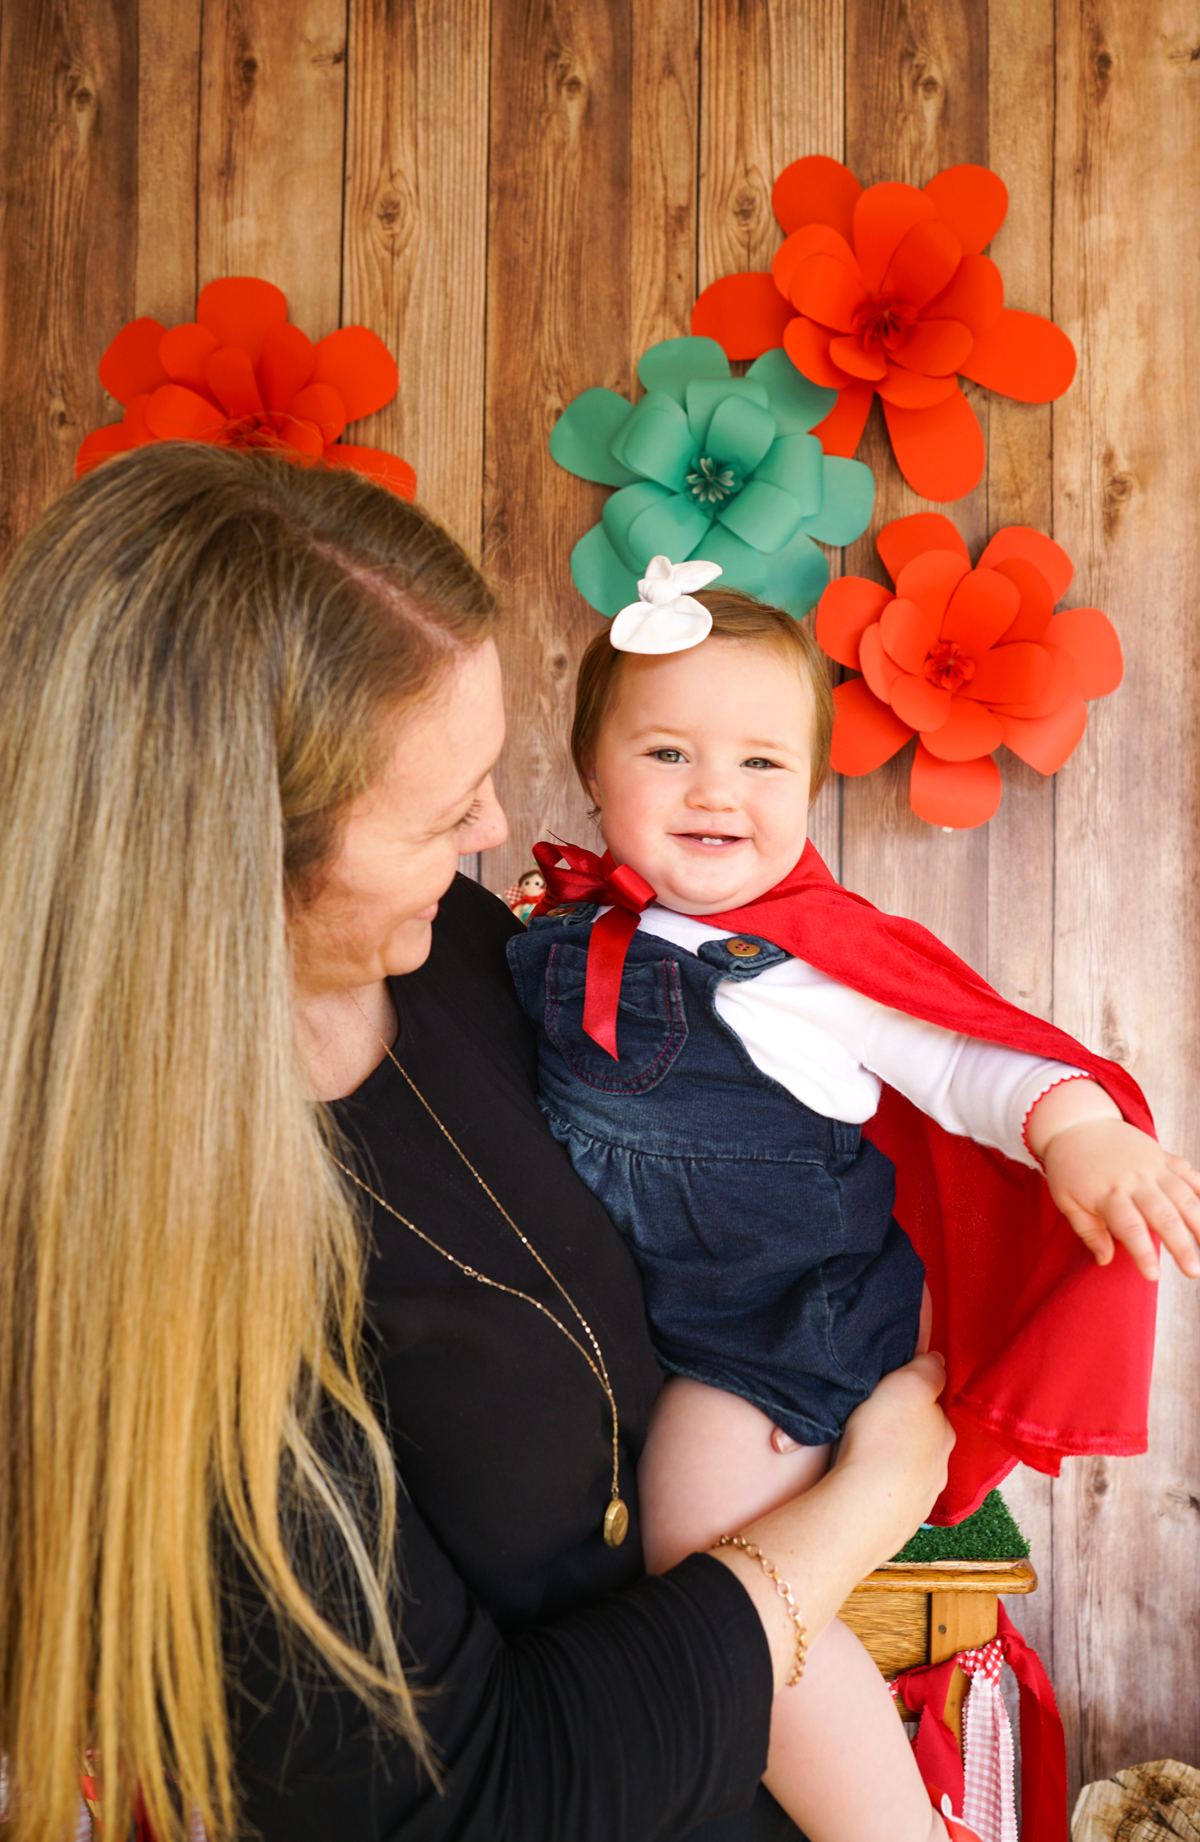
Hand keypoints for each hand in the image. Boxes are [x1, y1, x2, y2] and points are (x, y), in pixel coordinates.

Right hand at [833, 1354, 955, 1562]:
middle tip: (873, 1426)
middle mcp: (940, 1469)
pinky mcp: (898, 1525)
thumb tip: (937, 1363)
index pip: (934, 1410)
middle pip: (923, 1443)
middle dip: (904, 1435)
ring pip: (910, 1474)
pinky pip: (891, 1500)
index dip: (913, 1400)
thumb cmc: (884, 1438)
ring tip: (862, 1457)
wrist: (862, 1505)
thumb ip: (928, 1369)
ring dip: (892, 1466)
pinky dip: (881, 1492)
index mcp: (944, 1433)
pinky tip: (862, 1487)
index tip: (890, 1397)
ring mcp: (921, 1500)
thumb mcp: (908, 1384)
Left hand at [1040, 1116, 1199, 1280]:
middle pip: (1163, 1215)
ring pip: (1184, 1196)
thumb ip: (1087, 1231)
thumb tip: (1104, 1260)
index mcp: (1108, 1193)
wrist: (1078, 1123)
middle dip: (1181, 1245)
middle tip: (1193, 1272)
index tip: (1153, 1276)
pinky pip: (1189, 1173)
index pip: (1130, 1228)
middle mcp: (1134, 1179)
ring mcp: (1152, 1165)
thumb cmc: (1070, 1168)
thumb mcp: (1066, 1200)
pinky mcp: (1163, 1155)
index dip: (1143, 1253)